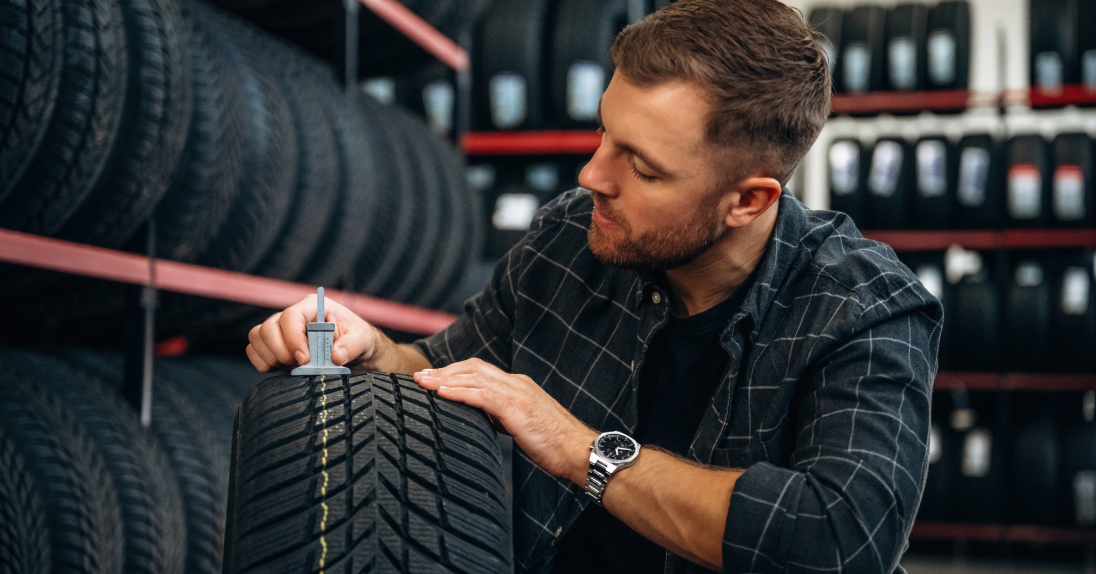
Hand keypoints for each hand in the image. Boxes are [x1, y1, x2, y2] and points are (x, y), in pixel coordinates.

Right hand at [246, 294, 377, 371]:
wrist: (353, 351)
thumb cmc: (357, 339)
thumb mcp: (362, 339)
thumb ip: (352, 345)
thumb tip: (336, 356)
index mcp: (313, 307)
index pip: (291, 315)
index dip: (293, 337)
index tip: (304, 359)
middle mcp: (293, 316)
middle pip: (268, 327)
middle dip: (280, 350)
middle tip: (300, 365)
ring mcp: (280, 330)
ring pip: (257, 337)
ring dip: (270, 357)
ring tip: (292, 367)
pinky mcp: (273, 346)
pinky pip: (254, 350)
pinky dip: (262, 362)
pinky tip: (282, 369)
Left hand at [413, 358, 597, 484]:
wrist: (580, 452)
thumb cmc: (555, 444)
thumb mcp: (526, 425)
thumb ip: (504, 416)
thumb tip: (482, 418)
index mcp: (520, 386)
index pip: (481, 370)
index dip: (454, 372)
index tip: (433, 379)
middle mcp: (518, 384)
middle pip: (473, 368)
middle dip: (443, 371)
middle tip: (419, 377)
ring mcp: (518, 394)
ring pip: (474, 378)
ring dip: (444, 379)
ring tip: (422, 383)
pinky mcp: (517, 409)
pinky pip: (482, 396)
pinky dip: (458, 392)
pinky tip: (441, 393)